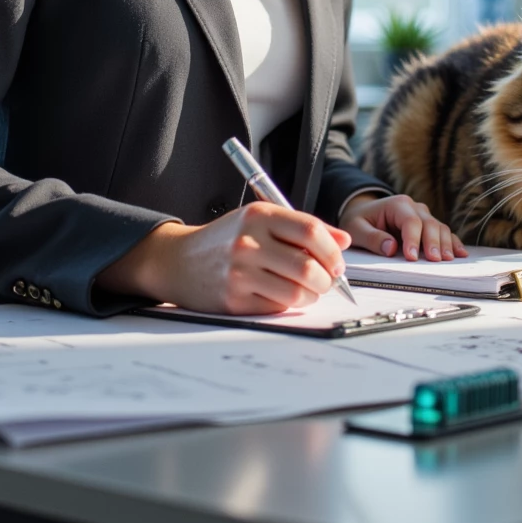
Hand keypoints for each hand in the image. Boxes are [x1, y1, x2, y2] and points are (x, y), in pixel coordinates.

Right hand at [96, 203, 352, 314]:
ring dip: (311, 295)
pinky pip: (278, 307)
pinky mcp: (234, 299)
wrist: (178, 261)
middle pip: (307, 266)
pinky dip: (289, 304)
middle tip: (327, 280)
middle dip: (326, 278)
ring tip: (308, 290)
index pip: (310, 231)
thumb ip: (302, 227)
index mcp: (258, 215)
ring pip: (297, 292)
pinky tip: (283, 295)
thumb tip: (343, 241)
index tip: (337, 262)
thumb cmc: (226, 239)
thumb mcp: (260, 220)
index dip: (332, 250)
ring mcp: (240, 272)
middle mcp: (248, 241)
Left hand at [339, 193, 465, 261]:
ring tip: (448, 260)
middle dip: (433, 242)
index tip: (411, 257)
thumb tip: (392, 248)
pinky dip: (452, 242)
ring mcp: (423, 215)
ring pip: (440, 227)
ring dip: (445, 244)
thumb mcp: (356, 228)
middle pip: (429, 223)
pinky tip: (460, 253)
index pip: (410, 221)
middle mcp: (413, 207)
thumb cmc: (359, 221)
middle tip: (435, 260)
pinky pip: (444, 233)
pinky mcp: (428, 225)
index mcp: (396, 204)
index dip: (413, 239)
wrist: (363, 213)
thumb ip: (373, 238)